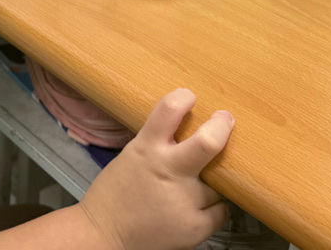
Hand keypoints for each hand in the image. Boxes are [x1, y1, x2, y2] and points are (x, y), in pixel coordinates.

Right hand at [78, 88, 233, 249]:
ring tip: (188, 191)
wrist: (104, 234)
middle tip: (225, 120)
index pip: (169, 110)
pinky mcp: (195, 227)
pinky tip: (193, 209)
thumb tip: (187, 131)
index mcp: (146, 149)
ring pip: (216, 184)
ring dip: (208, 185)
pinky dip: (210, 208)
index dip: (184, 98)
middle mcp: (168, 170)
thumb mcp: (131, 157)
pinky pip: (219, 210)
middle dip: (221, 128)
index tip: (190, 96)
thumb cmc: (115, 193)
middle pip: (208, 143)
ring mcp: (185, 200)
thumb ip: (158, 145)